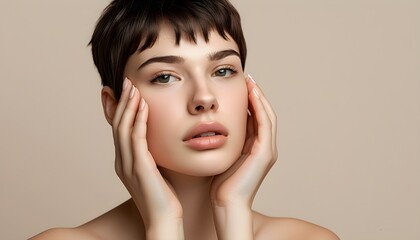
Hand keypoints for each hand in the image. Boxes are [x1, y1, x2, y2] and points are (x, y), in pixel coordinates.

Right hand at [110, 78, 183, 238]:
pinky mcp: (139, 168)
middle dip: (121, 102)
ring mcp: (128, 165)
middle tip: (125, 81)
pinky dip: (138, 120)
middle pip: (117, 124)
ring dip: (128, 106)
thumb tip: (161, 143)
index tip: (123, 91)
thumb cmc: (165, 198)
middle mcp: (122, 161)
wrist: (164, 221)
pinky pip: (136, 139)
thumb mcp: (157, 173)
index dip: (119, 109)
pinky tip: (143, 105)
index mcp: (126, 162)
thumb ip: (154, 157)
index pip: (119, 129)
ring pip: (123, 128)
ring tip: (132, 86)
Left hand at [210, 75, 276, 238]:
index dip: (250, 100)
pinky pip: (265, 124)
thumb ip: (223, 140)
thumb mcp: (222, 154)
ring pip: (267, 116)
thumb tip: (212, 124)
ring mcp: (267, 150)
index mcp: (255, 148)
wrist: (225, 203)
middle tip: (247, 78)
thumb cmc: (219, 183)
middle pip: (264, 114)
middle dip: (256, 95)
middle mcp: (265, 147)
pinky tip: (251, 94)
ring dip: (259, 97)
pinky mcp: (265, 153)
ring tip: (250, 81)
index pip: (255, 118)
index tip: (240, 85)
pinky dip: (259, 107)